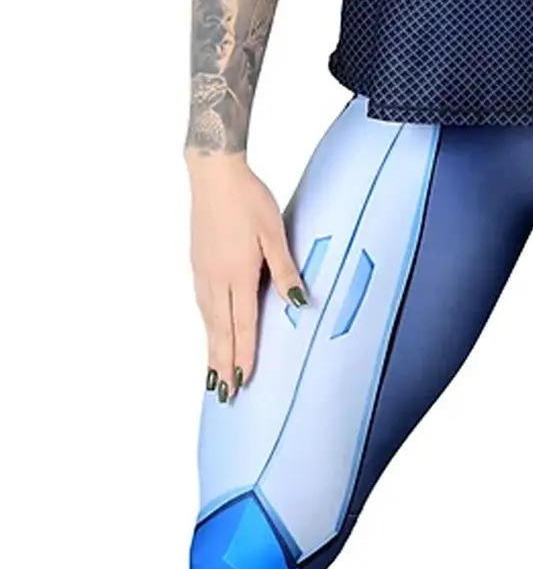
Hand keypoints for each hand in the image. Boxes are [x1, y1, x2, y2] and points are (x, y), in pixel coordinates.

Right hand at [187, 154, 306, 400]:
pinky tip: (210, 329)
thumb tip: (298, 301)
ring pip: (208, 319)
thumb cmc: (249, 199)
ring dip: (211, 348)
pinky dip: (206, 325)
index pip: (242, 325)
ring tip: (214, 373)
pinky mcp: (197, 262)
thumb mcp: (274, 231)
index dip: (243, 356)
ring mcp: (203, 271)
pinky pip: (202, 303)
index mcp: (238, 273)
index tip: (242, 383)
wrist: (214, 174)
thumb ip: (284, 268)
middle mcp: (216, 278)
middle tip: (224, 394)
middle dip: (222, 364)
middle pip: (220, 330)